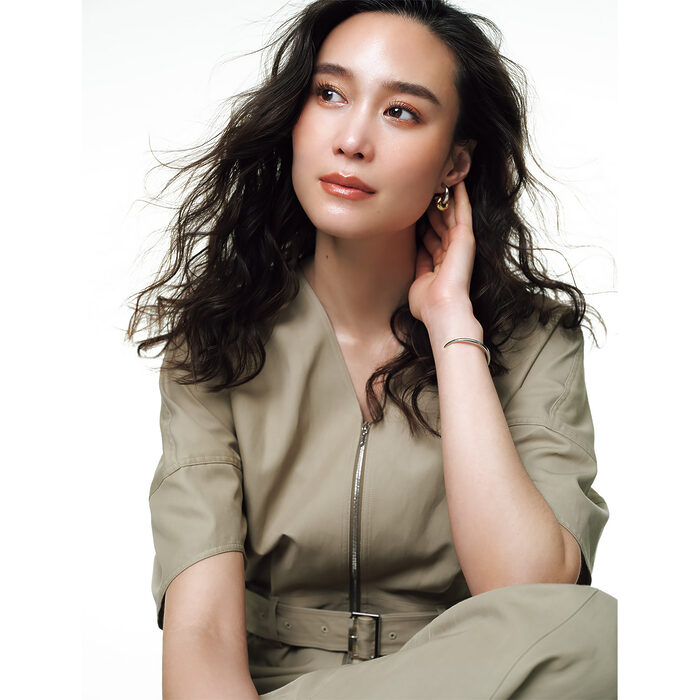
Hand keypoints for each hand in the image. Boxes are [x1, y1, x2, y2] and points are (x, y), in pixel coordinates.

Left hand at [408, 180, 477, 327]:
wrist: (441, 308)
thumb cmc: (428, 303)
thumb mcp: (417, 280)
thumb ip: (418, 263)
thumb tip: (414, 248)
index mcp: (439, 263)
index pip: (429, 237)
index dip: (422, 222)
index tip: (413, 208)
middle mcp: (450, 252)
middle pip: (439, 223)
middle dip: (431, 206)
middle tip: (423, 186)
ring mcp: (459, 244)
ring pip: (450, 214)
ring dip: (444, 197)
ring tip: (437, 177)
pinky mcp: (465, 238)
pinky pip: (463, 211)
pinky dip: (460, 196)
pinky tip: (457, 181)